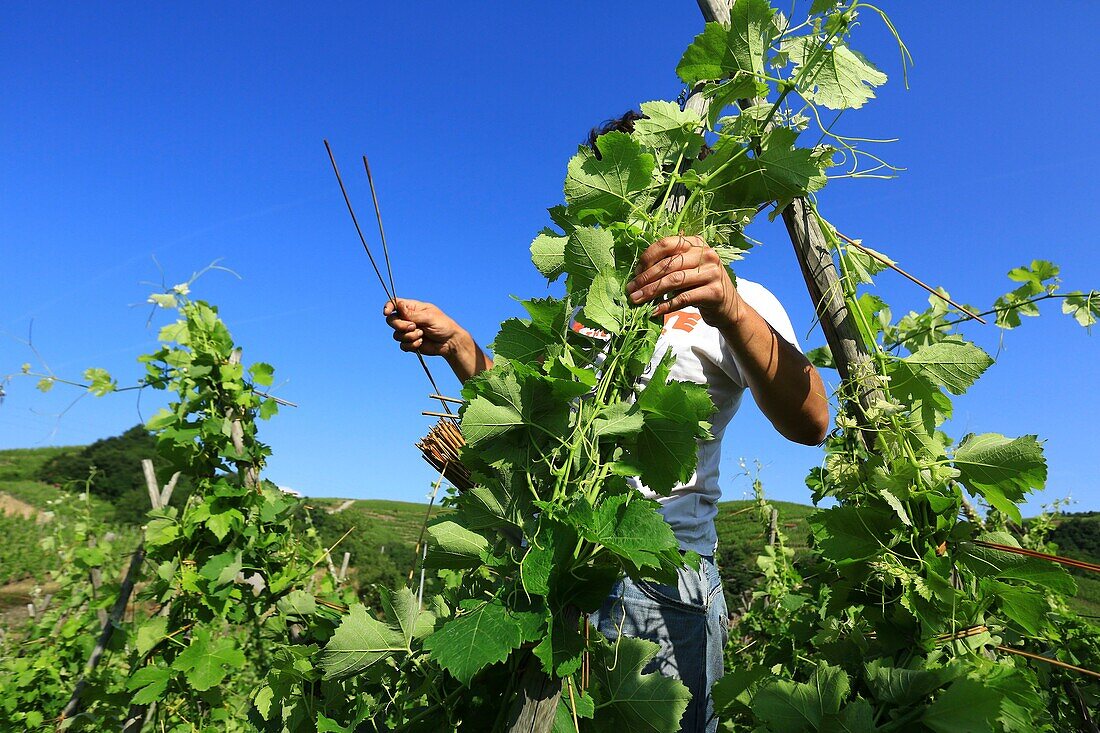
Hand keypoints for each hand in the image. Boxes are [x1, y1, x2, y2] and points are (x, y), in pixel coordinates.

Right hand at [383, 298, 465, 357]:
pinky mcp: (410, 343)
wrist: (450, 342)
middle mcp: (408, 319)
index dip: (388, 307)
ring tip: (422, 335)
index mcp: (412, 308)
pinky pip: (402, 345)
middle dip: (400, 325)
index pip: (395, 304)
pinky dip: (411, 345)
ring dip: (409, 336)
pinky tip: (421, 342)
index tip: (386, 313)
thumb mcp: (429, 317)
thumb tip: (399, 305)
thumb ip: (412, 314)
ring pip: (396, 335)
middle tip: (413, 327)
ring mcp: (408, 331)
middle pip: (392, 320)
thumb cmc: (443, 325)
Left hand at [625, 235, 740, 328]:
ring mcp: (713, 273)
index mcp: (697, 243)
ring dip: (652, 291)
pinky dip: (666, 305)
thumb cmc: (701, 286)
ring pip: (674, 280)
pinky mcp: (715, 292)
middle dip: (646, 278)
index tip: (636, 273)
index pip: (667, 244)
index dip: (648, 258)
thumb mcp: (688, 269)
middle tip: (631, 290)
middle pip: (669, 264)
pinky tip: (654, 310)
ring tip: (637, 300)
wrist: (728, 307)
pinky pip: (684, 298)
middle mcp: (707, 254)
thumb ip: (669, 265)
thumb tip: (637, 275)